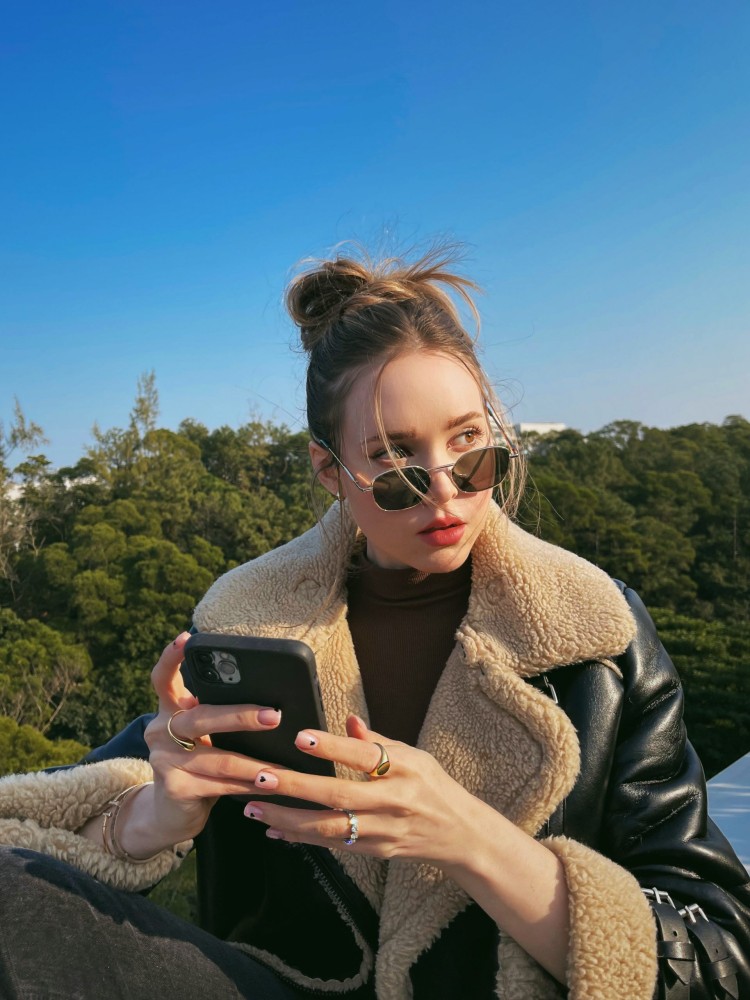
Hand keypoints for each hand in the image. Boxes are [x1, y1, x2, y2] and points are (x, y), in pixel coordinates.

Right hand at [116, 633, 283, 855]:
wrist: (170, 814)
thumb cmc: (200, 765)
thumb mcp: (206, 736)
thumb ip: (221, 717)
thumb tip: (272, 706)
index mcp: (170, 710)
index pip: (163, 678)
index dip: (172, 657)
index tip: (186, 638)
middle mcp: (160, 731)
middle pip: (201, 717)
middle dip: (241, 717)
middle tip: (273, 716)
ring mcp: (163, 760)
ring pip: (218, 758)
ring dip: (256, 763)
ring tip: (284, 765)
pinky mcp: (174, 788)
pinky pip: (220, 785)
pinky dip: (249, 786)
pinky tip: (271, 786)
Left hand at [243, 714, 478, 867]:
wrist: (459, 834)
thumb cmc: (432, 786)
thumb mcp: (413, 755)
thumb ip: (376, 741)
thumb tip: (347, 719)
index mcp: (404, 769)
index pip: (363, 756)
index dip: (332, 747)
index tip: (300, 736)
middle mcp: (392, 801)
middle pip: (338, 795)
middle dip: (295, 787)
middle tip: (260, 777)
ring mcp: (381, 831)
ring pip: (328, 827)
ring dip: (287, 818)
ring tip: (254, 806)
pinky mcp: (372, 851)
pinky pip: (331, 844)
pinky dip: (300, 836)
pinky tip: (274, 828)